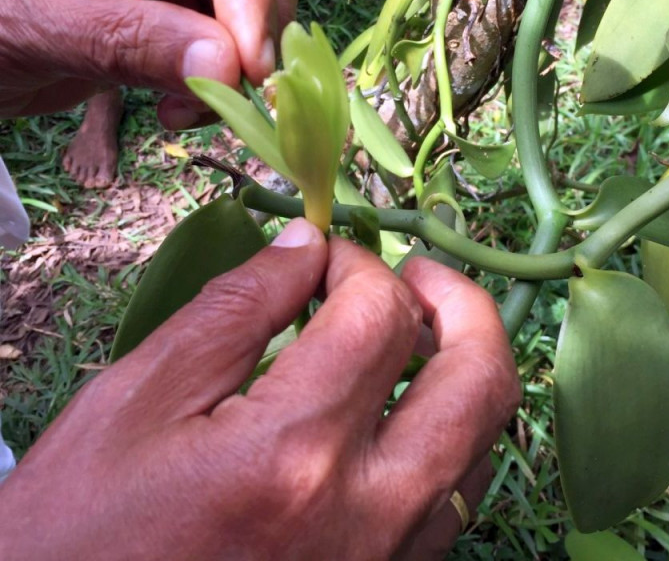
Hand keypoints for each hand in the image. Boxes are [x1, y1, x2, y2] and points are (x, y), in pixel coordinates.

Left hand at [0, 0, 297, 126]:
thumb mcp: (34, 25)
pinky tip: (181, 108)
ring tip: (205, 104)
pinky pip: (224, 33)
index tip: (253, 62)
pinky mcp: (166, 2)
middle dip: (259, 12)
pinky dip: (223, 75)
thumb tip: (229, 67)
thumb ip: (130, 41)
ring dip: (244, 52)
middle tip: (253, 82)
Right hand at [0, 220, 518, 559]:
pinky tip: (405, 408)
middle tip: (417, 275)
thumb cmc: (80, 530)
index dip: (359, 265)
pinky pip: (458, 495)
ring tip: (416, 330)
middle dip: (461, 302)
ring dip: (466, 363)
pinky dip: (452, 430)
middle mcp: (365, 513)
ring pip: (484, 439)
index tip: (327, 259)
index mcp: (292, 452)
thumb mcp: (135, 401)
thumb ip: (234, 307)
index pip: (379, 316)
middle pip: (478, 379)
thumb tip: (306, 243)